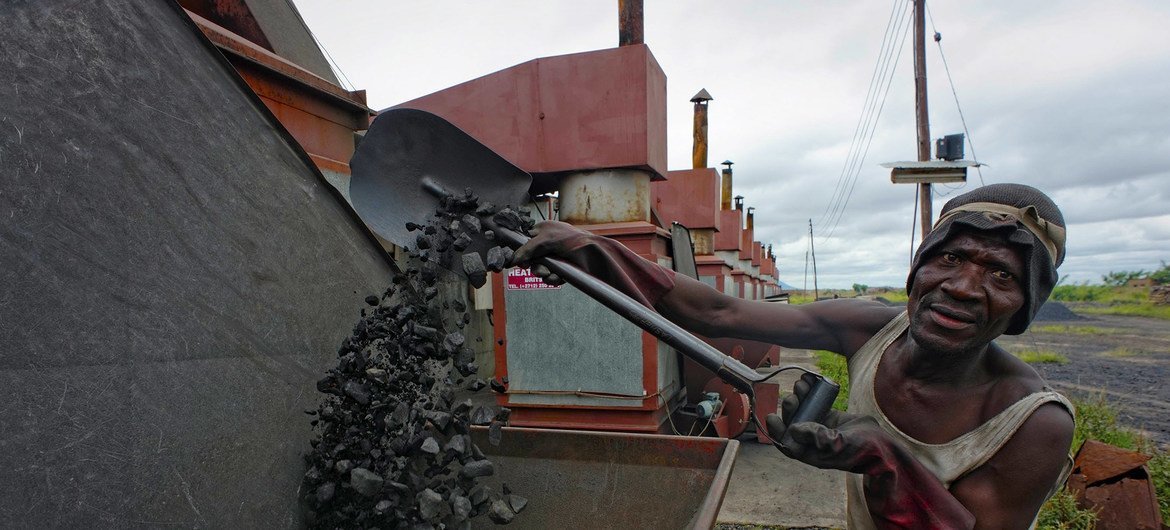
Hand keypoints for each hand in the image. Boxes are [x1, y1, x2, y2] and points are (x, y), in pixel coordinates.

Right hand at [508, 221, 588, 285]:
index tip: (518, 261)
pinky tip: (559, 277)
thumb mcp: (546, 239)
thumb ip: (528, 248)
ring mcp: (555, 258)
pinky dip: (553, 279)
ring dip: (543, 273)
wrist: (593, 252)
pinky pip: (550, 278)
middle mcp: (547, 244)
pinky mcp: (562, 270)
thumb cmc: (571, 239)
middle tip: (537, 268)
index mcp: (543, 231)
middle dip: (534, 266)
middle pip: (531, 259)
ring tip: (550, 273)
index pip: (525, 242)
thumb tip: (514, 259)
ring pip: (540, 270)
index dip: (521, 252)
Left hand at [765, 372, 888, 472]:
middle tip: (793, 397)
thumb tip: (795, 429)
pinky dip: (811, 392)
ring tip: (802, 384)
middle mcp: (812, 441)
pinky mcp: (829, 416)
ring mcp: (820, 427)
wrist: (882, 443)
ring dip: (799, 397)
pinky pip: (815, 402)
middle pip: (793, 423)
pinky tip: (809, 380)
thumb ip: (819, 437)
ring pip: (803, 410)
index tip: (771, 417)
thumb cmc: (862, 449)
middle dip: (790, 409)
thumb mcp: (839, 444)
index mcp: (811, 453)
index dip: (777, 431)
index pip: (787, 443)